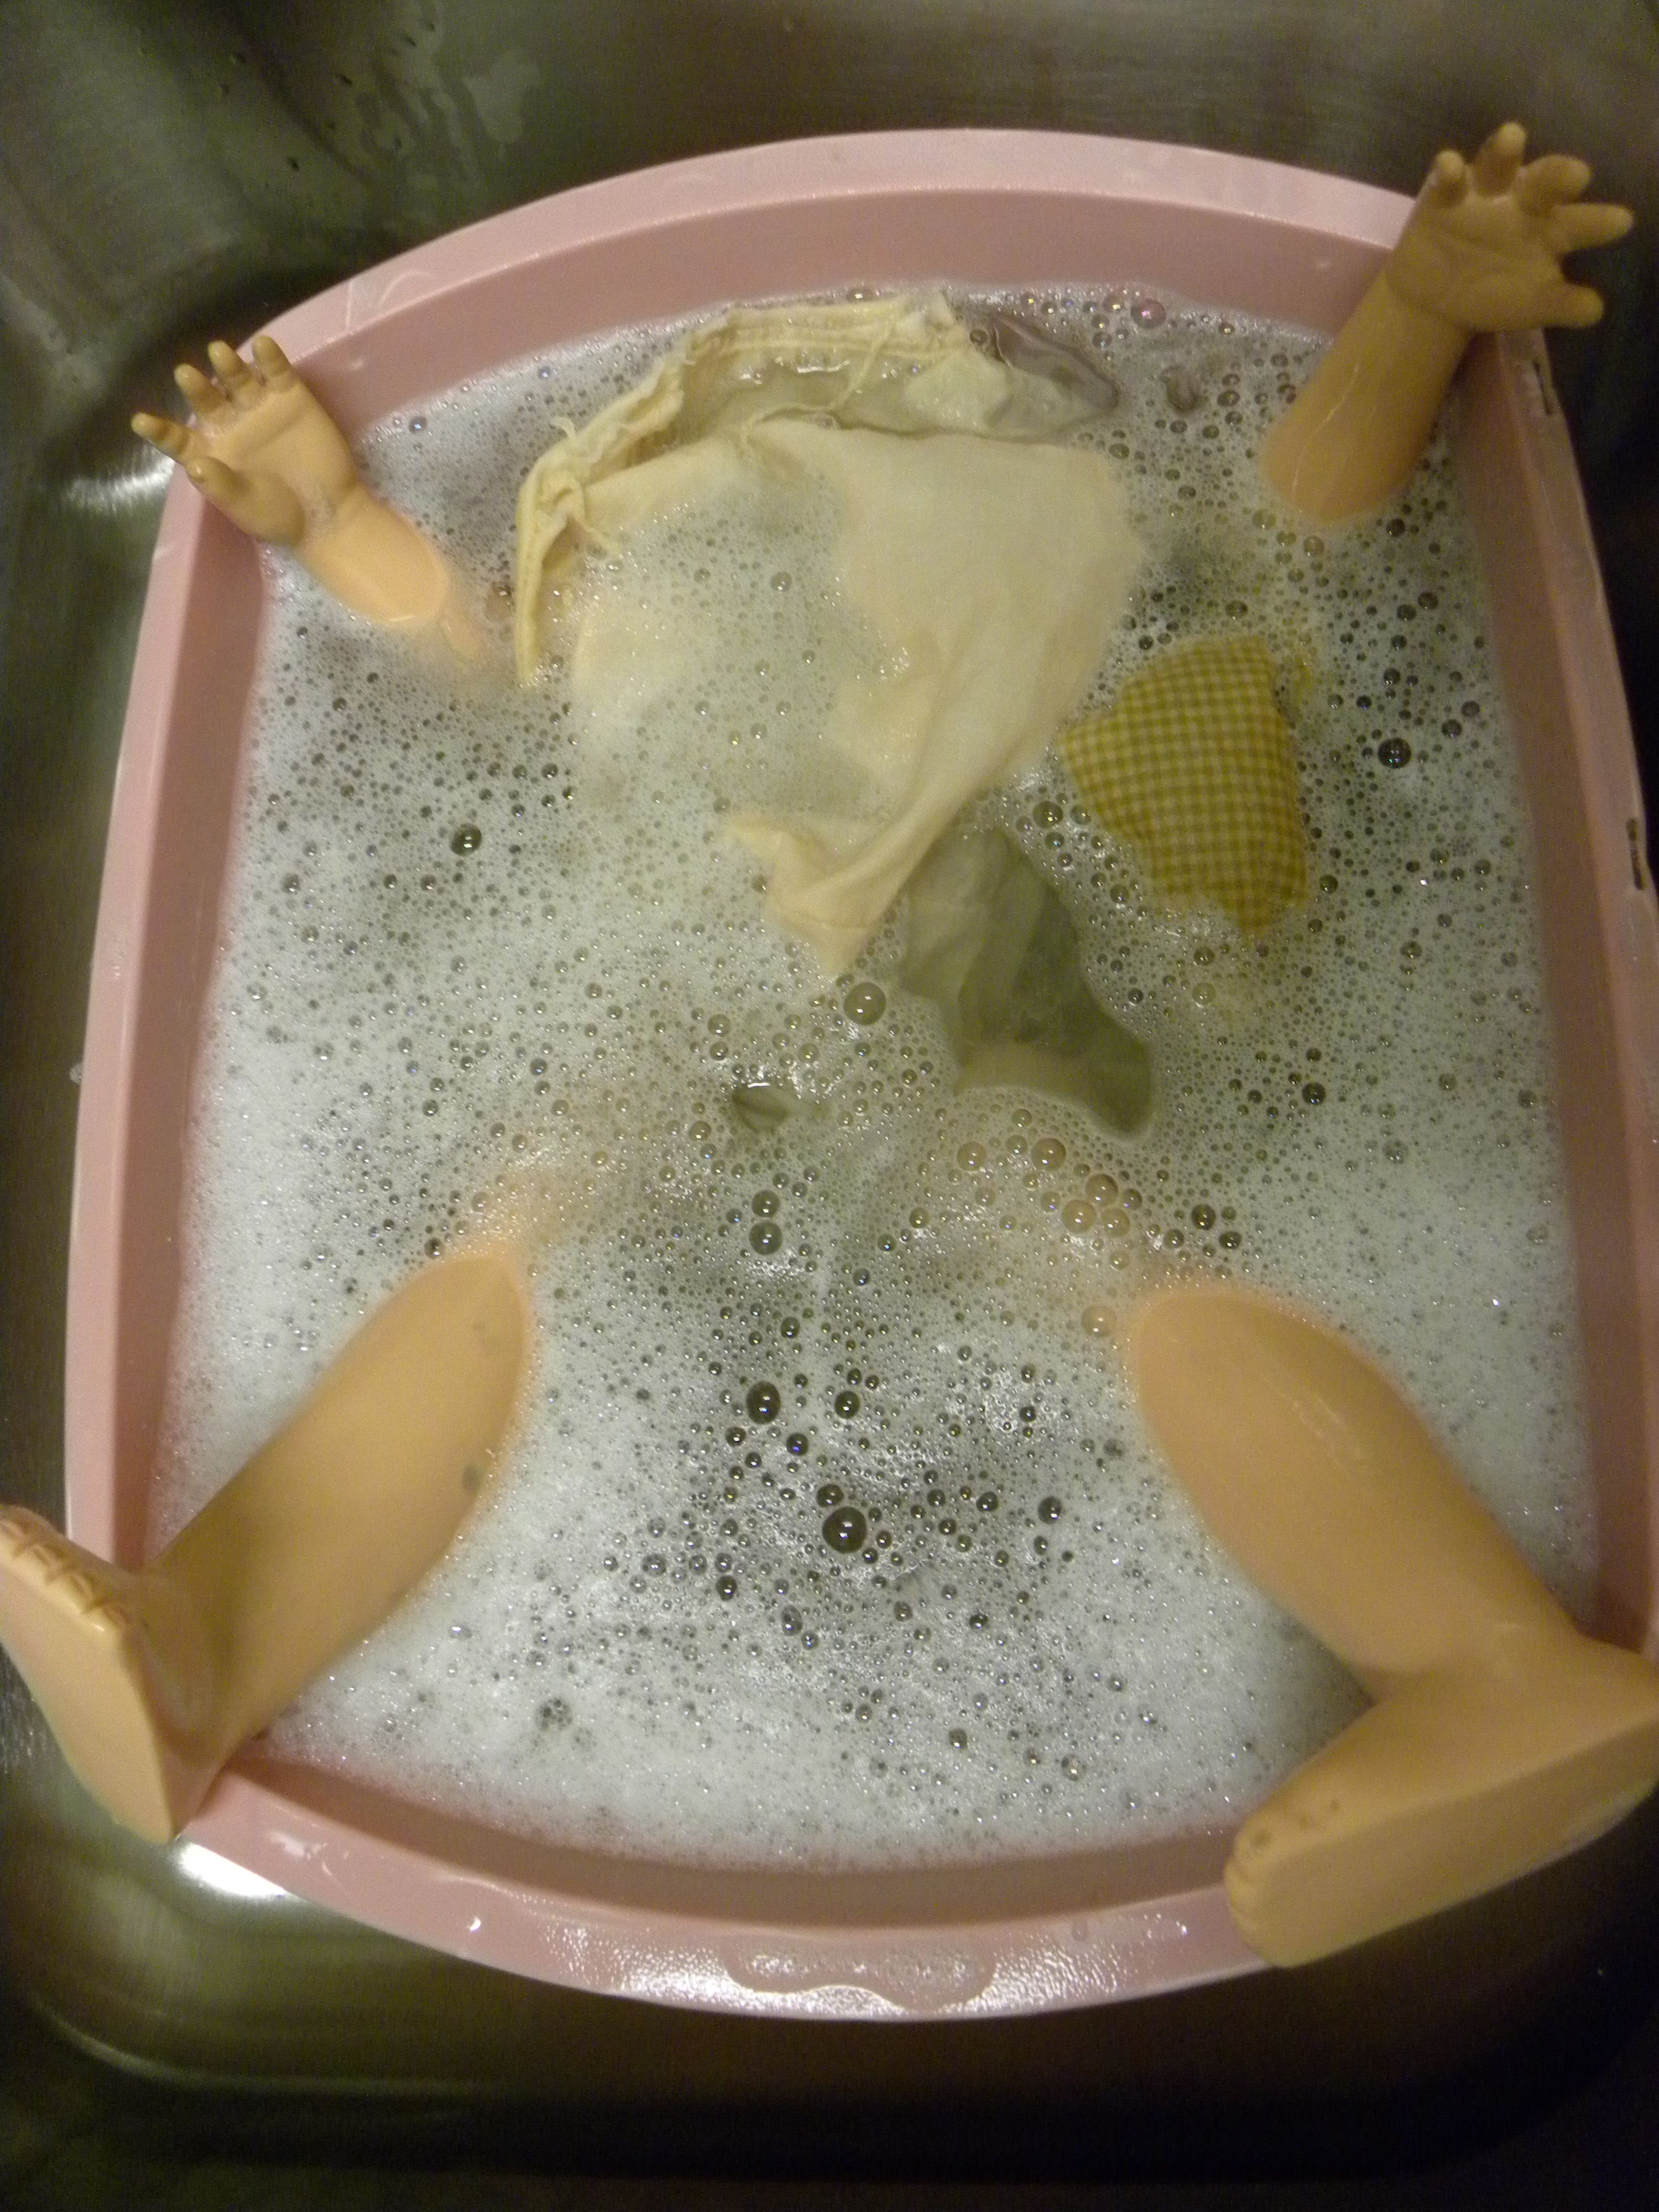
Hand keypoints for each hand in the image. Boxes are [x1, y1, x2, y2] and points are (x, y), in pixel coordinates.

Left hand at [133, 336, 359, 547]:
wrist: (330, 514)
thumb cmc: (280, 517)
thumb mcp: (246, 508)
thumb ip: (220, 486)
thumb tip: (194, 463)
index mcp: (211, 452)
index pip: (178, 437)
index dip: (159, 430)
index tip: (141, 422)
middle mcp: (230, 424)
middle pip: (206, 400)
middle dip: (195, 388)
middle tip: (185, 376)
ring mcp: (260, 408)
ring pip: (237, 379)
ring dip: (227, 366)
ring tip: (220, 354)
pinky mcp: (291, 398)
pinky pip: (277, 372)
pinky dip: (270, 358)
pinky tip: (262, 346)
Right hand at [1387, 121, 1632, 332]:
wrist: (1435, 300)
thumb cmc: (1491, 294)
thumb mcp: (1528, 304)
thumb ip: (1560, 305)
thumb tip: (1595, 310)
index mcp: (1552, 228)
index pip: (1581, 223)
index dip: (1600, 222)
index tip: (1620, 223)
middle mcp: (1524, 200)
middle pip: (1548, 180)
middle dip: (1561, 174)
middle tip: (1578, 176)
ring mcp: (1484, 191)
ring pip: (1499, 162)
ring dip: (1504, 149)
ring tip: (1512, 137)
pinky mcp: (1444, 192)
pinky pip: (1446, 176)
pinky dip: (1448, 170)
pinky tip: (1450, 169)